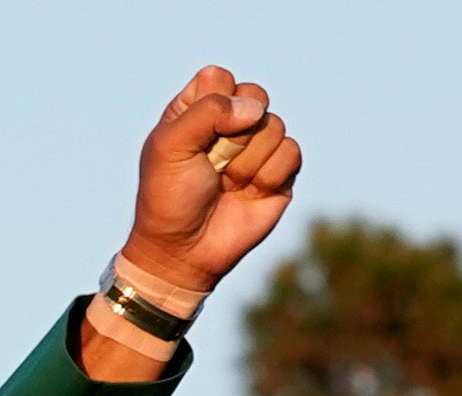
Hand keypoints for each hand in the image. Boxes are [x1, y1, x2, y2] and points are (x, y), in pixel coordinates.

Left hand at [120, 66, 302, 290]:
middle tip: (213, 161)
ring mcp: (257, 147)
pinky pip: (292, 152)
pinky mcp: (280, 173)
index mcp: (198, 110)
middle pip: (255, 95)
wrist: (184, 250)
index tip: (195, 133)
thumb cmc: (169, 197)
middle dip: (235, 131)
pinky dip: (268, 175)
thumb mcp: (169, 147)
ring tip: (226, 183)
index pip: (219, 77)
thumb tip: (255, 110)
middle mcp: (230, 124)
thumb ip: (207, 112)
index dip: (214, 101)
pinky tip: (249, 193)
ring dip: (247, 160)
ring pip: (275, 125)